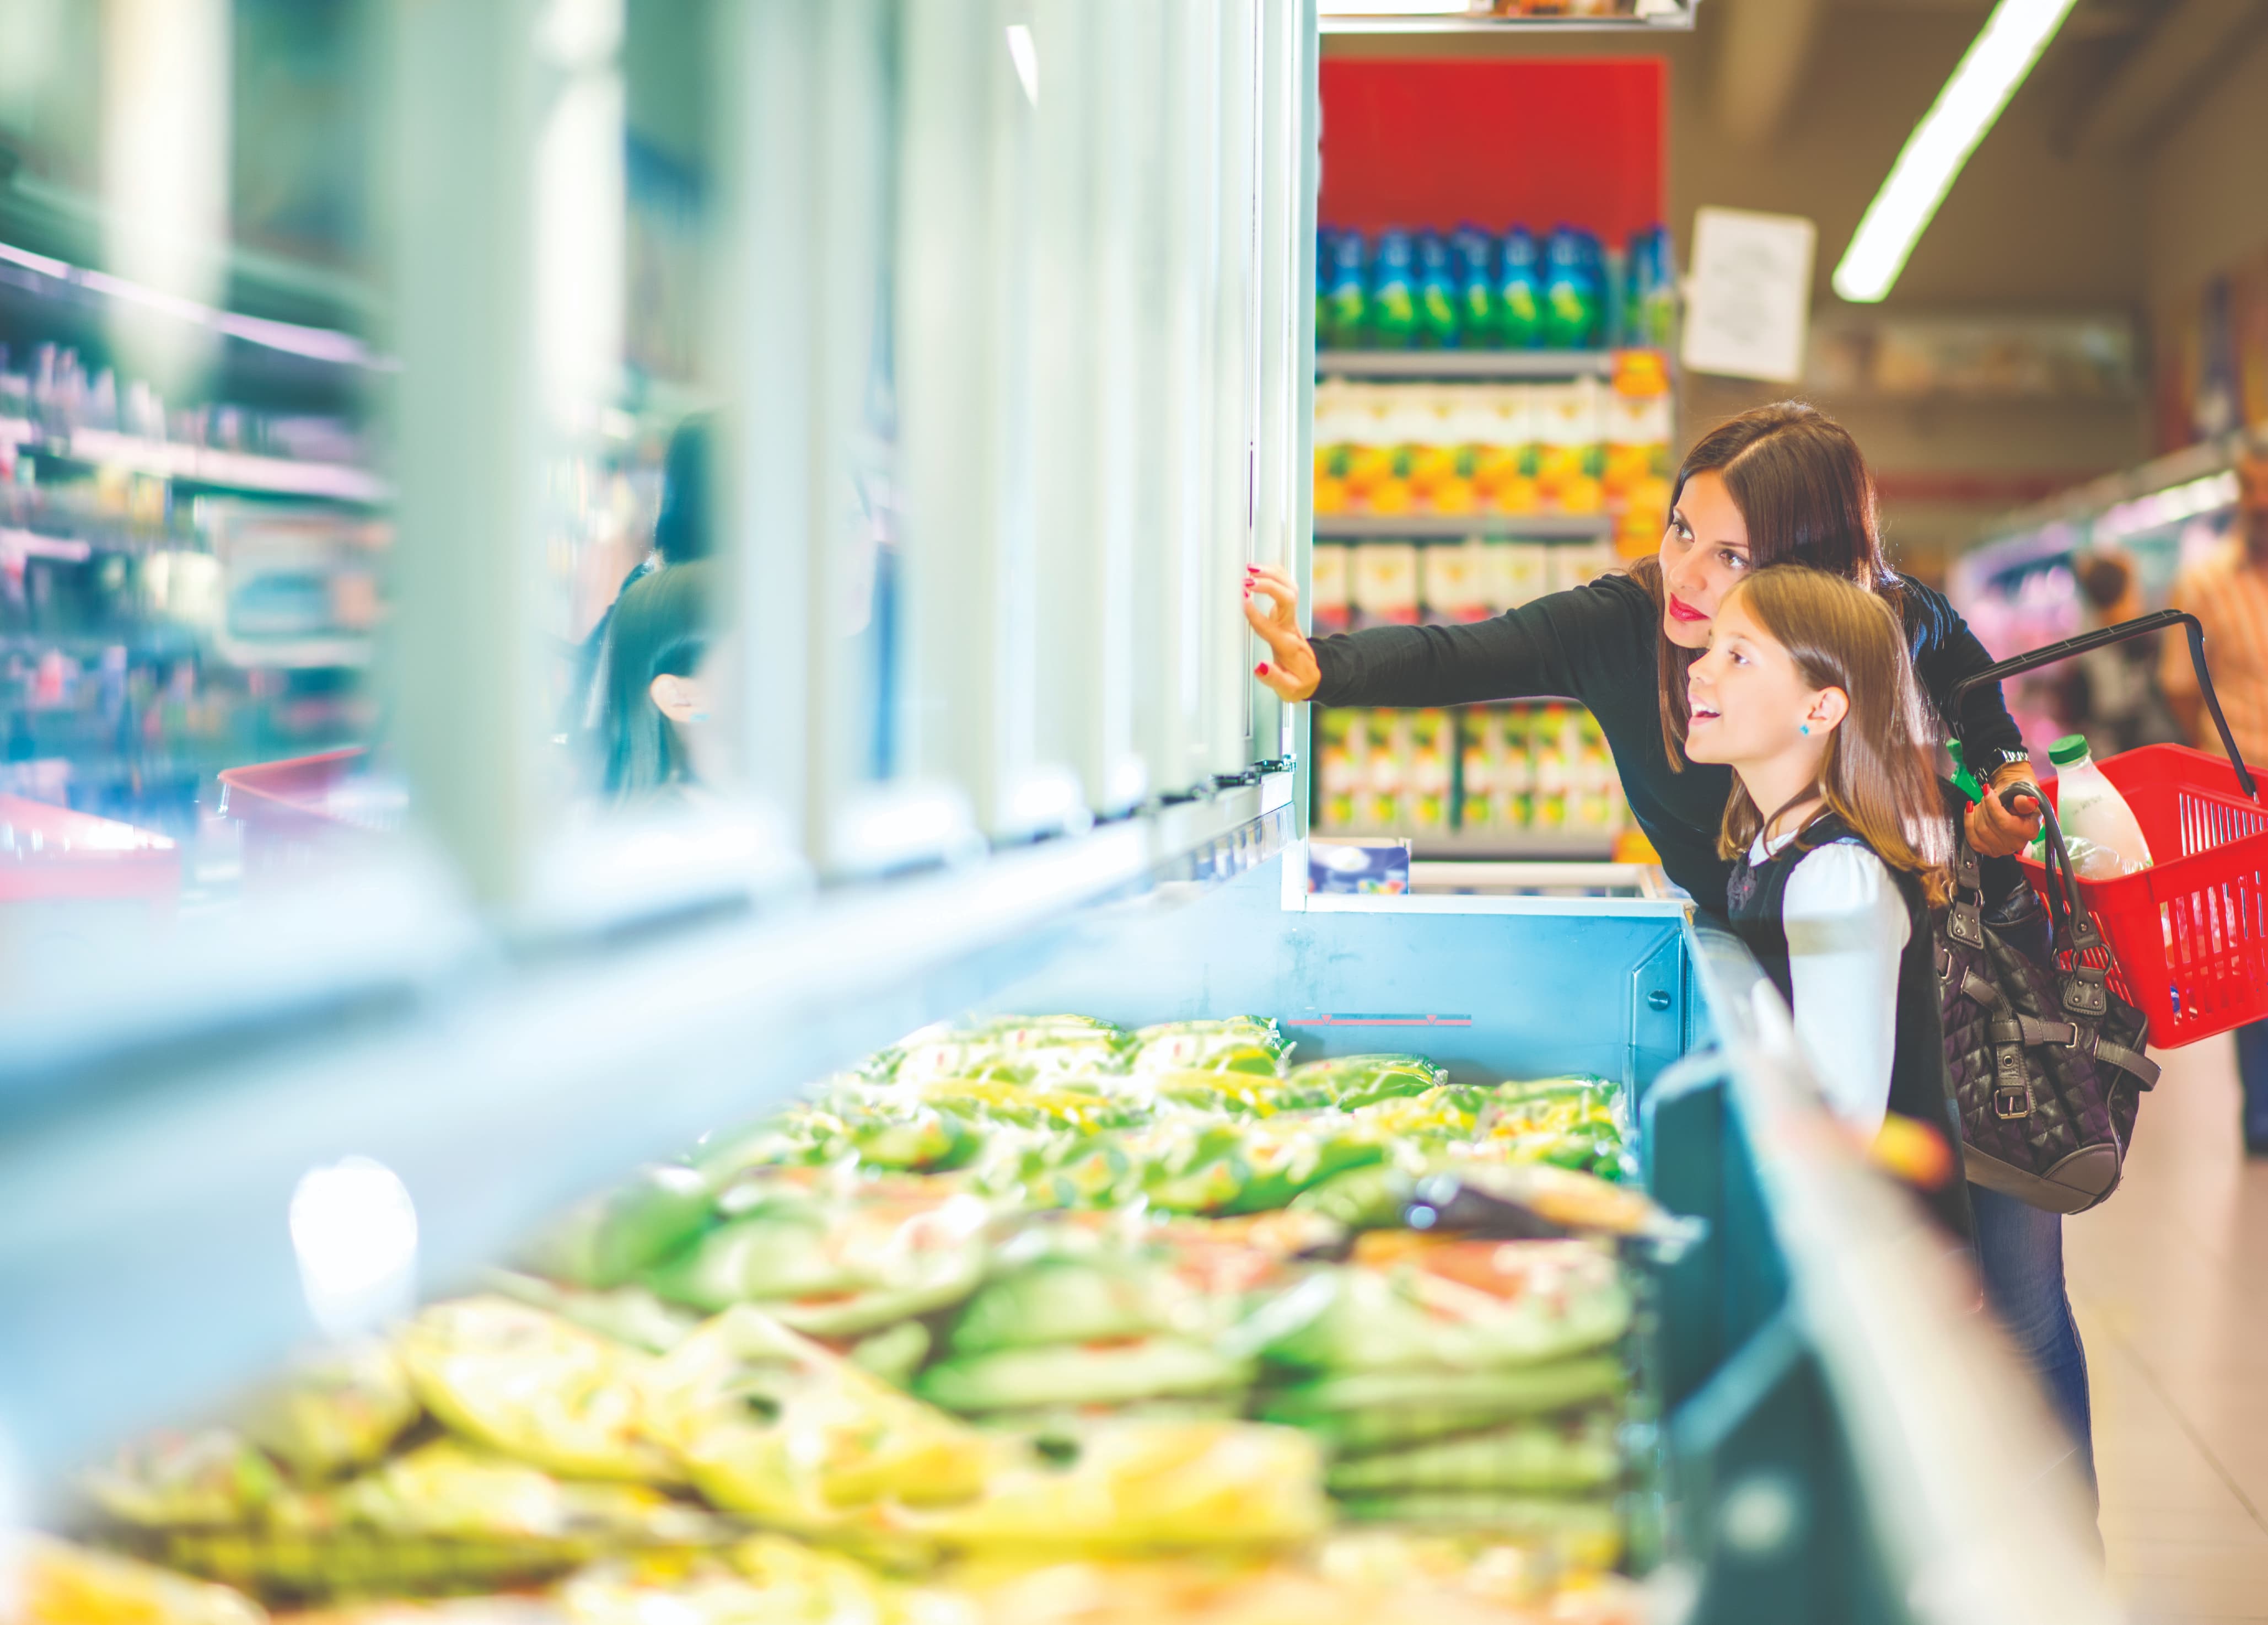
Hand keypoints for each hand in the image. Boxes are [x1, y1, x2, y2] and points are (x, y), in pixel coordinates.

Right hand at [1241, 562, 1321, 701]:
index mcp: (1286, 646)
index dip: (1256, 613)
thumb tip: (1259, 667)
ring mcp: (1291, 617)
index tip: (1244, 599)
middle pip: (1286, 598)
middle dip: (1268, 586)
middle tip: (1246, 581)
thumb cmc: (1299, 682)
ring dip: (1272, 574)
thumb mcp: (1289, 690)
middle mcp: (1290, 627)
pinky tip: (1262, 568)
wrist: (1317, 675)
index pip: (1270, 627)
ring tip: (1251, 568)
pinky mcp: (1289, 612)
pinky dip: (1276, 573)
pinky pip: (1287, 585)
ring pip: (1289, 587)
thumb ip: (1274, 679)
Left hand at [1965, 767, 2041, 857]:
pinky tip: (1971, 810)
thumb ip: (2024, 800)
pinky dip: (1968, 821)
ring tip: (1983, 802)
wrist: (2011, 803)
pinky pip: (1971, 837)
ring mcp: (2002, 849)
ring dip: (1977, 812)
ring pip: (1979, 830)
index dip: (1992, 806)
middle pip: (1989, 826)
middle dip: (1984, 806)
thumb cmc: (2017, 799)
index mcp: (2030, 831)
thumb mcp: (2025, 795)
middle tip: (1987, 794)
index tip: (1987, 791)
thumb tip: (2028, 801)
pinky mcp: (1987, 850)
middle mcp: (2017, 844)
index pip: (2005, 823)